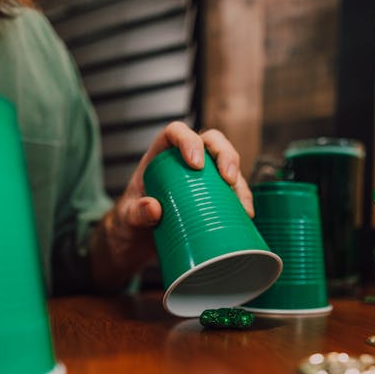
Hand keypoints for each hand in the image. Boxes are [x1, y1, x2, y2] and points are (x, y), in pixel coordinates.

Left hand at [89, 122, 252, 290]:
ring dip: (240, 182)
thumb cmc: (129, 221)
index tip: (196, 163)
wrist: (137, 240)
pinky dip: (242, 201)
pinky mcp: (214, 197)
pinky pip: (233, 192)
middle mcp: (186, 161)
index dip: (189, 140)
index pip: (177, 132)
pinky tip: (247, 215)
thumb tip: (154, 208)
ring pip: (228, 166)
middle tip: (228, 178)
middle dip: (226, 156)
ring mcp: (203, 179)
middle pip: (212, 143)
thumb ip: (136, 212)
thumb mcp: (127, 217)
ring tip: (242, 205)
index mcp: (161, 154)